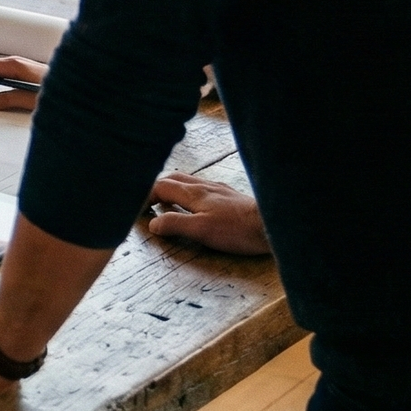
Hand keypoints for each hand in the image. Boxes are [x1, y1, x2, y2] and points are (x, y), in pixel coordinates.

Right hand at [146, 172, 270, 254]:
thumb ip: (175, 225)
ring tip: (167, 202)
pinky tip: (196, 204)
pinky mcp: (231, 196)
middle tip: (147, 202)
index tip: (137, 209)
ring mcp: (219, 189)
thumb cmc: (238, 229)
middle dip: (156, 188)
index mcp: (193, 193)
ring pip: (188, 181)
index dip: (144, 196)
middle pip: (172, 178)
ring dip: (173, 189)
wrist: (274, 224)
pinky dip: (189, 193)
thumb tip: (153, 223)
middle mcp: (204, 186)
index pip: (160, 186)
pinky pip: (202, 187)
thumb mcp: (202, 231)